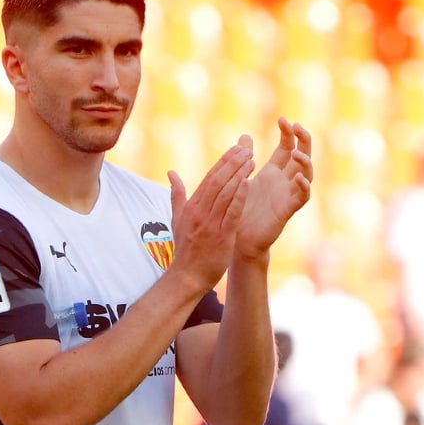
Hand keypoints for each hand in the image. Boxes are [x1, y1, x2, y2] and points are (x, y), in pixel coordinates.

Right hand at [168, 141, 253, 290]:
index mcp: (191, 206)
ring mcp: (210, 223)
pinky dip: (239, 197)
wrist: (188, 275)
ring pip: (225, 193)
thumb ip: (176, 194)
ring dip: (239, 175)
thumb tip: (171, 173)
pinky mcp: (222, 235)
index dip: (223, 161)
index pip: (209, 178)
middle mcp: (200, 212)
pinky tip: (248, 183)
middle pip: (218, 181)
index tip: (236, 148)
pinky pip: (231, 212)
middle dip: (233, 163)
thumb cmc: (185, 248)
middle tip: (247, 148)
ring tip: (252, 160)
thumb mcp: (177, 219)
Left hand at [234, 118, 312, 260]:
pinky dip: (303, 187)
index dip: (288, 133)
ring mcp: (288, 195)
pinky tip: (299, 178)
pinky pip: (301, 197)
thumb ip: (245, 157)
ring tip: (296, 153)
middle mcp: (284, 181)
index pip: (286, 147)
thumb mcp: (241, 178)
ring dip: (304, 162)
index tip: (283, 119)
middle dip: (302, 140)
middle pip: (301, 156)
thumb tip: (244, 135)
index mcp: (273, 172)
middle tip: (297, 126)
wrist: (237, 238)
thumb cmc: (239, 208)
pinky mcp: (287, 210)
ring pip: (306, 175)